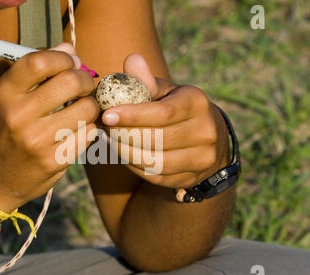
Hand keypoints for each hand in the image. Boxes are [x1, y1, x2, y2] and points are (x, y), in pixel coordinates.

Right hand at [0, 43, 99, 211]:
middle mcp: (19, 115)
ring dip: (91, 106)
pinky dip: (89, 128)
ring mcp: (37, 140)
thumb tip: (70, 49)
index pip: (39, 62)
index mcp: (5, 93)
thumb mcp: (8, 99)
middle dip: (85, 80)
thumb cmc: (3, 132)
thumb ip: (37, 72)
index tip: (71, 62)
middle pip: (70, 82)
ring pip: (87, 109)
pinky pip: (89, 133)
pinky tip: (78, 130)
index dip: (63, 57)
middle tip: (83, 86)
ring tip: (82, 108)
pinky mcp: (54, 161)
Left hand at [101, 54, 229, 188]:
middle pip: (157, 139)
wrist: (207, 138)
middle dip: (124, 135)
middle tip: (102, 128)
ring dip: (124, 152)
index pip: (163, 113)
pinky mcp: (190, 178)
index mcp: (197, 103)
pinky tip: (121, 153)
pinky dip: (133, 165)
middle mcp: (205, 132)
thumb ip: (146, 80)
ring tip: (108, 140)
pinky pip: (154, 175)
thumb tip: (131, 60)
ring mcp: (201, 158)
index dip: (133, 116)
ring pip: (154, 161)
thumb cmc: (175, 108)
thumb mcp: (165, 91)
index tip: (107, 115)